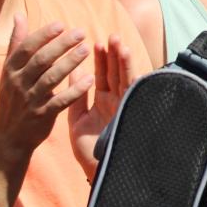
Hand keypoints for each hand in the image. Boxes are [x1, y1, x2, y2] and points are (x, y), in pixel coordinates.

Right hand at [0, 17, 92, 164]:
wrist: (8, 136)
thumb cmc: (13, 97)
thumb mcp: (10, 71)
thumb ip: (17, 43)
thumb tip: (19, 15)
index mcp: (11, 70)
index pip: (26, 48)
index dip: (44, 35)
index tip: (62, 24)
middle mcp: (18, 83)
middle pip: (41, 60)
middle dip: (61, 45)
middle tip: (81, 33)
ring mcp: (30, 100)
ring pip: (51, 78)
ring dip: (70, 63)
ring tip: (87, 50)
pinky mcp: (42, 115)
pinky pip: (60, 100)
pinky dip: (75, 90)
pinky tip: (90, 79)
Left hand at [69, 35, 135, 177]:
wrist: (100, 171)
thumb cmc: (89, 151)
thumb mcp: (77, 121)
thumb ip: (76, 98)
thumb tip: (74, 74)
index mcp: (103, 102)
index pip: (102, 76)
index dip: (101, 60)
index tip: (97, 43)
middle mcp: (116, 100)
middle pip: (115, 73)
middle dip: (113, 55)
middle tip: (111, 36)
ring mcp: (124, 105)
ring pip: (124, 77)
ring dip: (122, 60)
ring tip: (119, 43)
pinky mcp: (130, 109)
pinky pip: (132, 88)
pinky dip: (130, 72)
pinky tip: (128, 59)